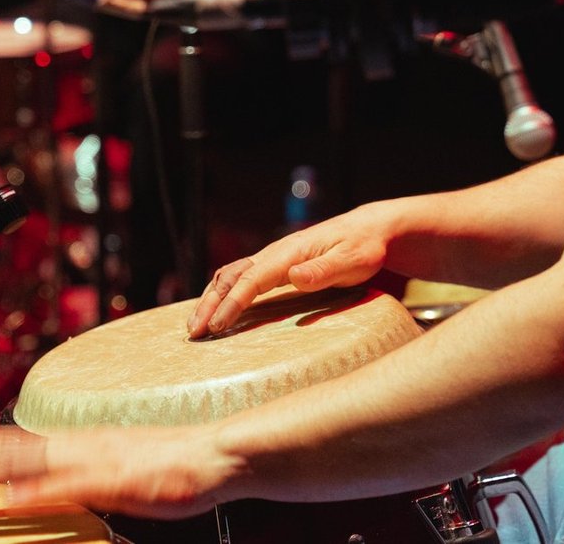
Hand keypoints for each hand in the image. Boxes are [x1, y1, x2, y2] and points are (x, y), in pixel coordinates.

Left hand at [0, 423, 233, 518]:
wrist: (215, 455)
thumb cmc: (178, 464)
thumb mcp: (129, 466)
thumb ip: (94, 471)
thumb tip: (69, 479)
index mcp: (89, 443)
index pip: (31, 443)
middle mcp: (87, 446)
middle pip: (23, 448)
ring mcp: (99, 462)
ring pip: (36, 461)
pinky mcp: (115, 482)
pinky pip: (69, 489)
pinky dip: (38, 492)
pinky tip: (14, 497)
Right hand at [187, 205, 391, 337]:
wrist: (369, 229)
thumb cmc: (364, 247)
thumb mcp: (352, 260)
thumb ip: (323, 270)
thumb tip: (293, 276)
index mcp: (290, 252)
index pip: (252, 279)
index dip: (232, 303)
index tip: (217, 325)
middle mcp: (276, 253)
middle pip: (232, 276)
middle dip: (210, 304)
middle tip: (193, 333)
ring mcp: (274, 258)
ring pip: (232, 275)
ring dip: (211, 299)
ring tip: (196, 325)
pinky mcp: (277, 265)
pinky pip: (241, 278)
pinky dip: (222, 293)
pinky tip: (216, 309)